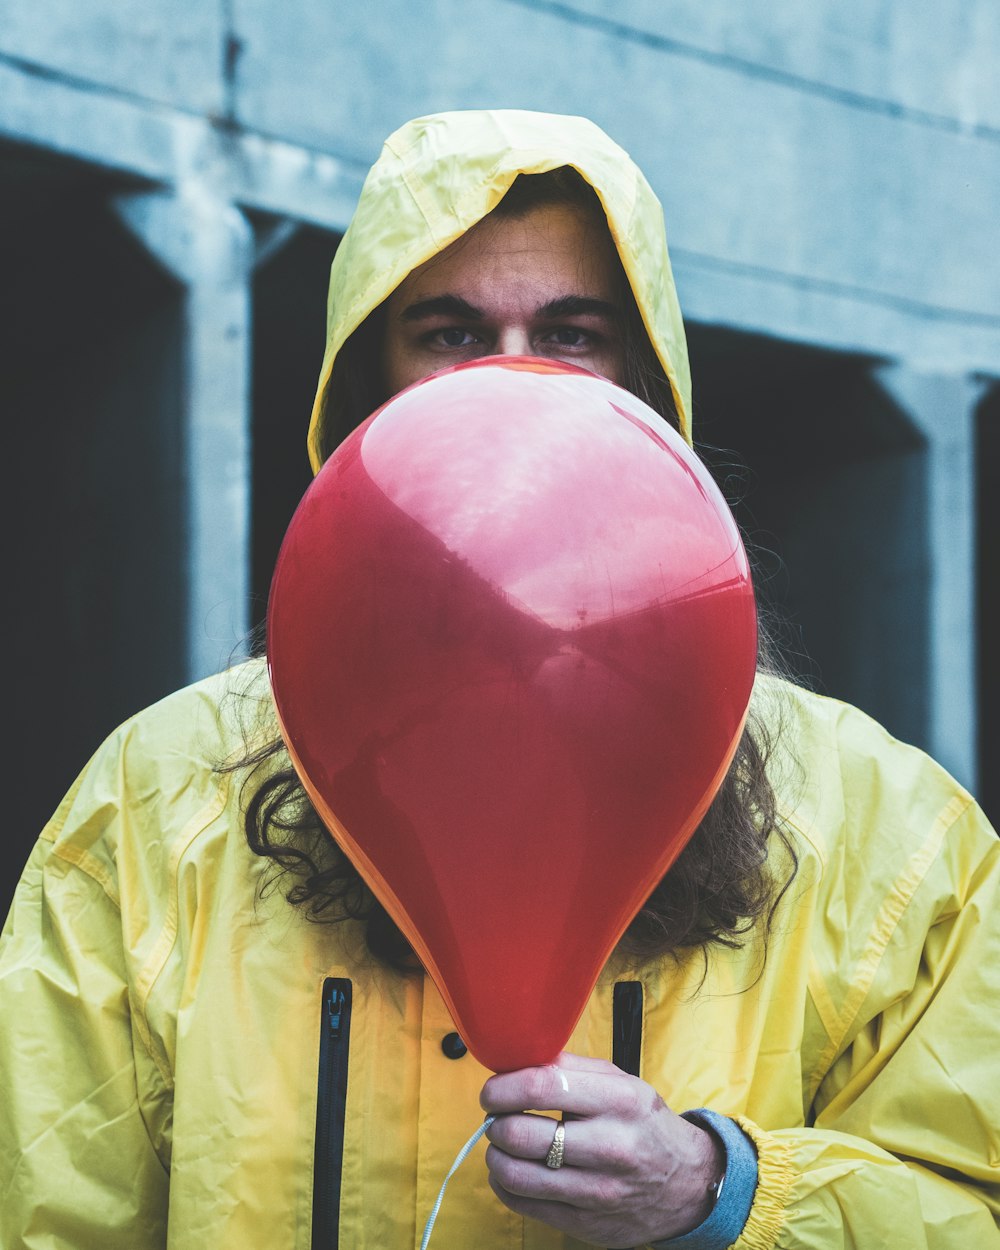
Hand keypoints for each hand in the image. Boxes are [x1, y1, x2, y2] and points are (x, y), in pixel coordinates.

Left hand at [480, 1051, 723, 1247]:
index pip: (540, 1087)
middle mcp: (610, 1146)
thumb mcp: (620, 1083)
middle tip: (497, 1117)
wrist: (687, 1183)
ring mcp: (598, 1191)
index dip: (502, 1088)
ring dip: (496, 1156)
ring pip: (517, 1175)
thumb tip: (517, 1060)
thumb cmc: (643, 1124)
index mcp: (618, 1101)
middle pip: (522, 1134)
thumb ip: (570, 1068)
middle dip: (496, 1123)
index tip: (491, 1091)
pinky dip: (506, 1185)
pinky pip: (525, 1205)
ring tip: (502, 1144)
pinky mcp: (586, 1224)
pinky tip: (513, 1171)